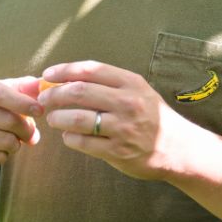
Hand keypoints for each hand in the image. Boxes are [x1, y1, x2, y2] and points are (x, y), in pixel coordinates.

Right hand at [0, 74, 43, 173]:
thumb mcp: (0, 91)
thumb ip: (22, 87)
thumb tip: (42, 84)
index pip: (0, 94)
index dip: (23, 103)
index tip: (40, 110)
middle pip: (8, 120)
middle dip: (26, 129)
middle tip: (30, 132)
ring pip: (6, 141)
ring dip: (16, 143)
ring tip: (11, 139)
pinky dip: (5, 155)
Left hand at [39, 60, 195, 180]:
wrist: (178, 148)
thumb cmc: (151, 116)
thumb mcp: (138, 91)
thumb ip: (108, 84)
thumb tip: (66, 80)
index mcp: (131, 83)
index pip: (90, 70)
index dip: (64, 70)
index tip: (47, 74)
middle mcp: (128, 103)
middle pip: (79, 92)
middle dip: (54, 94)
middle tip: (43, 99)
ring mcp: (123, 128)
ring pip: (77, 118)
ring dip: (57, 117)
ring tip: (52, 118)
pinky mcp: (118, 151)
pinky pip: (83, 142)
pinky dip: (69, 138)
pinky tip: (68, 135)